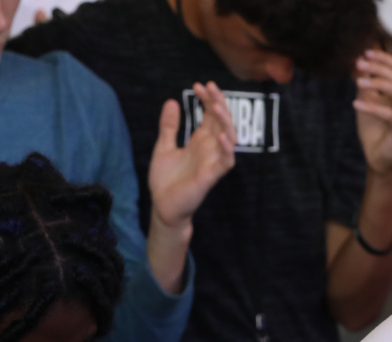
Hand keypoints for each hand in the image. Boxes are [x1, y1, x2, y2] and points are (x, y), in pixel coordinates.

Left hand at [148, 82, 235, 229]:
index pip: (210, 115)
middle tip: (210, 87)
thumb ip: (169, 126)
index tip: (198, 85)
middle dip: (218, 103)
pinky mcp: (211, 177)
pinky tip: (221, 137)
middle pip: (221, 122)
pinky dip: (227, 150)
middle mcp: (209, 149)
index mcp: (200, 141)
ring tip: (217, 107)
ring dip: (225, 123)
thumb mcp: (163, 147)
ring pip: (229, 139)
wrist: (162, 206)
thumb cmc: (165, 180)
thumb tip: (171, 101)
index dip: (207, 99)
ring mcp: (212, 162)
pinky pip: (226, 162)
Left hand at [352, 50, 391, 176]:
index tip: (365, 53)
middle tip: (359, 64)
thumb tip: (359, 63)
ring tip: (358, 82)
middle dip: (378, 68)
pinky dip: (372, 107)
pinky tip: (356, 104)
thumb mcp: (367, 100)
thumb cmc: (374, 128)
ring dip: (378, 83)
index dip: (383, 58)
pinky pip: (389, 113)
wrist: (378, 156)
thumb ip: (366, 83)